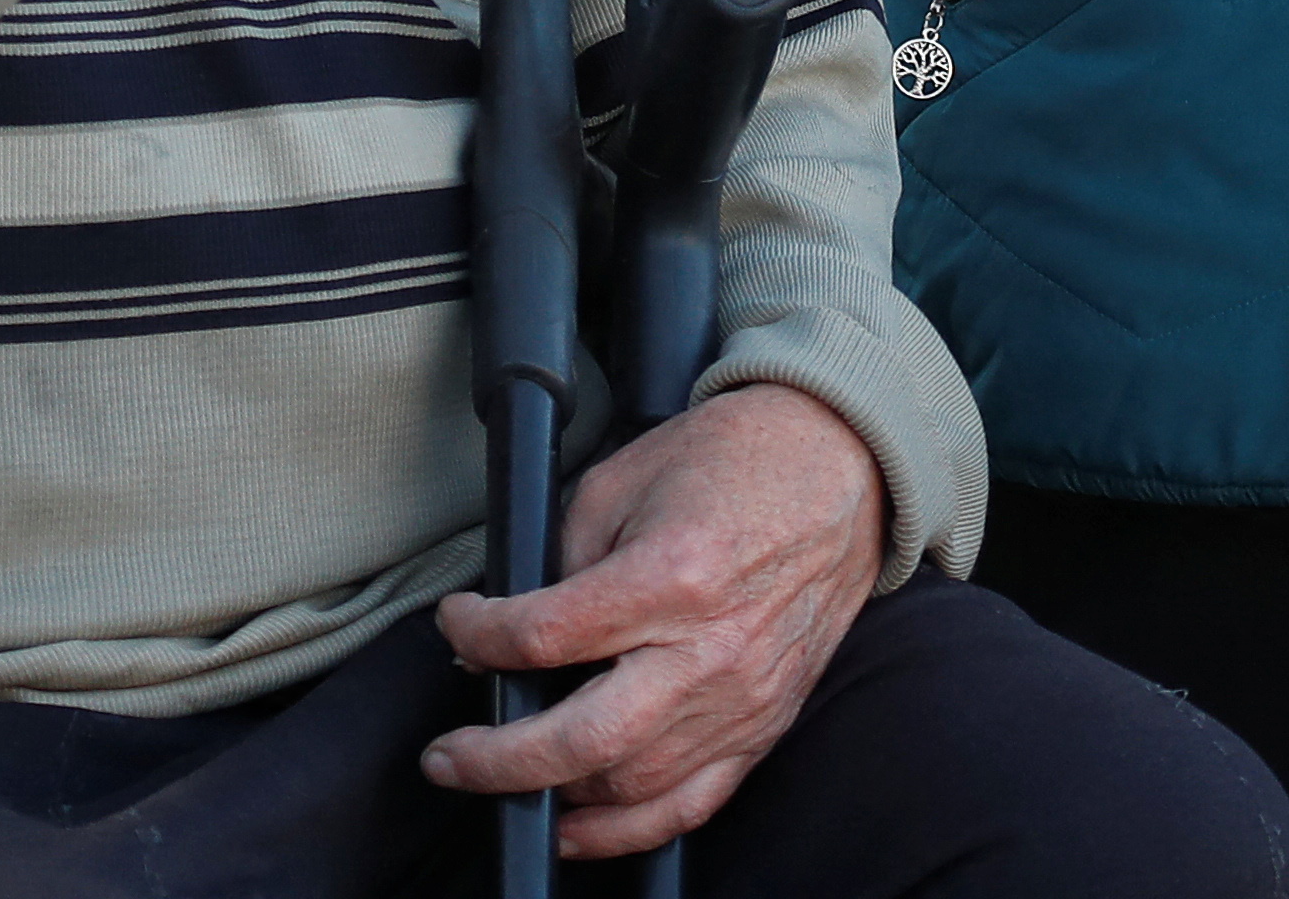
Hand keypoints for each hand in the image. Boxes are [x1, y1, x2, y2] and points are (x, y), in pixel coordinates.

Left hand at [427, 385, 883, 856]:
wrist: (841, 464)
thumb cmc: (737, 458)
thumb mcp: (628, 474)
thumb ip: (568, 554)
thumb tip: (517, 624)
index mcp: (672, 575)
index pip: (544, 635)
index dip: (478, 634)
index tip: (458, 621)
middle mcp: (709, 650)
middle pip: (581, 739)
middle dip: (496, 760)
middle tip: (447, 755)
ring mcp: (741, 699)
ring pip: (630, 785)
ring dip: (551, 794)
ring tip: (500, 778)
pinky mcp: (764, 724)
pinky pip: (690, 804)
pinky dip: (625, 830)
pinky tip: (576, 826)